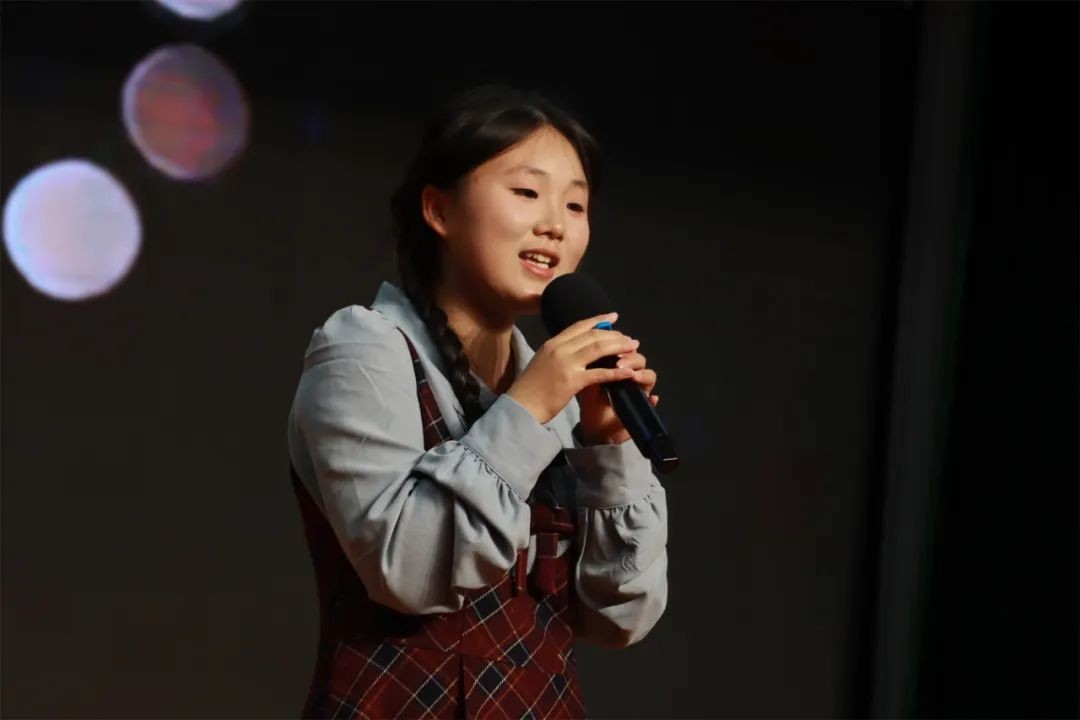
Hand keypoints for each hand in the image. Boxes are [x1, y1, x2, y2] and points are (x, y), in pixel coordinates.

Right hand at [507, 313, 639, 424]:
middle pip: (592, 335)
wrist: (520, 407)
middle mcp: (559, 349)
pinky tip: (629, 373)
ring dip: (619, 347)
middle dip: (614, 334)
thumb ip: (556, 354)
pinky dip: (617, 372)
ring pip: (599, 348)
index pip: (578, 326)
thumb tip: (572, 350)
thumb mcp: (541, 363)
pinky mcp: (573, 381)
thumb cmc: (529, 390)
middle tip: (629, 338)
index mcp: (552, 344)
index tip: (613, 316)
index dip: (598, 320)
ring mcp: (566, 364)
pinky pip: (600, 373)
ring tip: (633, 348)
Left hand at [576, 344, 658, 445]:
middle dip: (631, 358)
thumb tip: (590, 349)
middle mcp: (630, 376)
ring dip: (642, 374)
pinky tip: (652, 398)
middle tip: (619, 363)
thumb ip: (590, 368)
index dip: (620, 346)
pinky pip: (652, 401)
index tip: (611, 347)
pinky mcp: (643, 407)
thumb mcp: (585, 383)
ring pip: (649, 375)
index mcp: (617, 367)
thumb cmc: (590, 404)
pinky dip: (653, 399)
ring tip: (632, 376)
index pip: (624, 350)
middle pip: (639, 359)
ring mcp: (638, 390)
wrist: (594, 429)